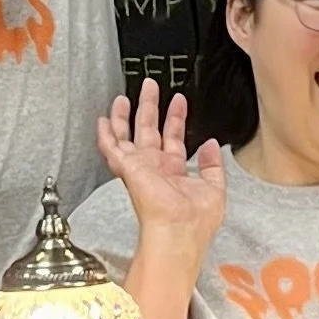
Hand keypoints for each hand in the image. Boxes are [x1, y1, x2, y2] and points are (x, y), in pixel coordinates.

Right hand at [95, 79, 226, 252]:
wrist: (179, 231)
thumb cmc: (196, 220)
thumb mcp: (215, 187)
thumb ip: (213, 164)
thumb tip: (213, 144)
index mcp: (174, 173)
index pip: (173, 139)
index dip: (176, 119)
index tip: (179, 101)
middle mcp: (154, 169)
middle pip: (149, 131)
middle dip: (150, 107)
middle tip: (150, 86)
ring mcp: (139, 168)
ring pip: (128, 135)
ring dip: (126, 114)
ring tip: (127, 95)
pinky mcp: (128, 168)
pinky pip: (111, 147)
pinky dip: (106, 134)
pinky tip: (103, 119)